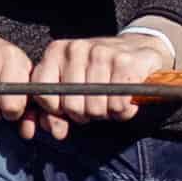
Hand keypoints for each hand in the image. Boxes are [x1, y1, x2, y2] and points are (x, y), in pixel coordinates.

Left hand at [20, 20, 181, 127]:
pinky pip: (117, 106)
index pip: (43, 94)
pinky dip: (123, 111)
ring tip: (111, 99)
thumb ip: (56, 110)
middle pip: (71, 106)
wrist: (139, 48)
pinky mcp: (124, 62)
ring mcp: (101, 53)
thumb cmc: (100, 71)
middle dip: (85, 114)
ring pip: (95, 109)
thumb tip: (57, 132)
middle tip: (95, 104)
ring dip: (106, 113)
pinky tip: (125, 99)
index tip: (68, 108)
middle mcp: (76, 49)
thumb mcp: (72, 85)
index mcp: (57, 51)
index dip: (56, 110)